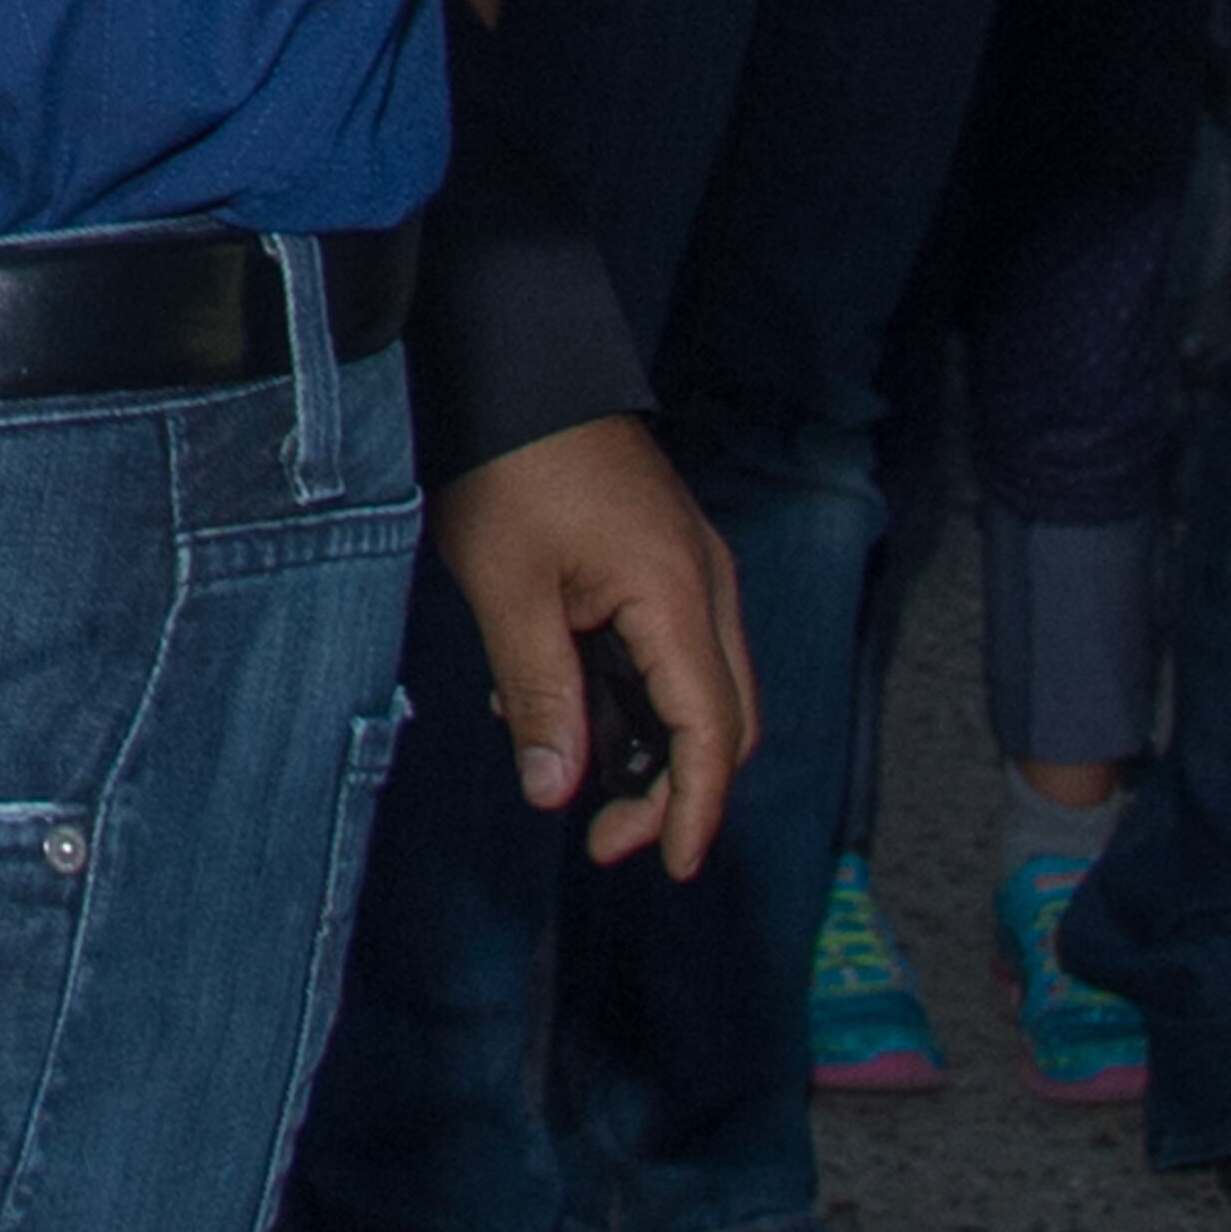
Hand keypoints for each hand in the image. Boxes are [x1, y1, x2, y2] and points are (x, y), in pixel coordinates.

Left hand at [431, 414, 754, 875]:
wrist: (515, 365)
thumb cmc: (509, 469)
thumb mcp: (509, 591)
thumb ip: (539, 696)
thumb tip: (554, 792)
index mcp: (679, 596)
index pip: (711, 733)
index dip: (693, 809)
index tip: (667, 867)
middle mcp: (708, 585)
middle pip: (723, 719)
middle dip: (673, 789)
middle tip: (603, 835)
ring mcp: (693, 566)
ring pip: (698, 685)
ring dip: (648, 740)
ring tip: (565, 768)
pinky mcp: (665, 555)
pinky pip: (669, 645)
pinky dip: (632, 690)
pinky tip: (559, 699)